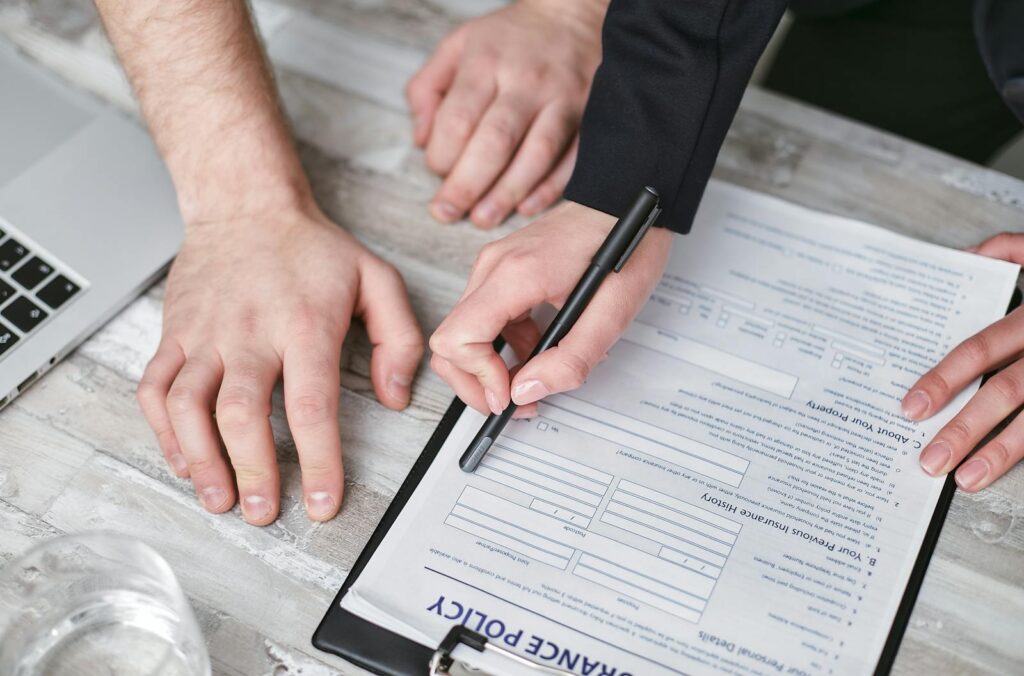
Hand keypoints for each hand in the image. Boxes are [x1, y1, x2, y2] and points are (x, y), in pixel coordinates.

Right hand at [136, 203, 423, 524]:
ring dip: (200, 460)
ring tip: (220, 499)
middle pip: (242, 413)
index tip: (323, 502)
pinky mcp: (174, 334)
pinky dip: (163, 431)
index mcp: (304, 324)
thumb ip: (399, 338)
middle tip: (265, 512)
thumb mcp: (377, 279)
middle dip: (253, 471)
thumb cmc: (312, 248)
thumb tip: (395, 397)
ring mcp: (205, 334)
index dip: (319, 461)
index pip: (312, 405)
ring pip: (188, 405)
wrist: (246, 205)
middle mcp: (249, 332)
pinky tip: (182, 460)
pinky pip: (155, 388)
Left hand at [406, 0, 604, 227]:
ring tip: (483, 218)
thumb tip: (421, 140)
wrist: (571, 15)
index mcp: (487, 61)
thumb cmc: (508, 38)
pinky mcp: (588, 117)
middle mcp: (526, 81)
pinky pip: (571, 161)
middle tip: (448, 211)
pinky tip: (525, 207)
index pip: (458, 119)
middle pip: (495, 142)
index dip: (441, 155)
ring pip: (535, 156)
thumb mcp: (456, 45)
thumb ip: (427, 89)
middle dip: (467, 185)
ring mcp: (562, 100)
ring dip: (506, 195)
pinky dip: (548, 189)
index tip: (436, 170)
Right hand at [430, 201, 671, 415]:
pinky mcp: (502, 271)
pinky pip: (485, 319)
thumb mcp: (612, 314)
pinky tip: (542, 349)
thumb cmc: (626, 246)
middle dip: (476, 383)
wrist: (627, 199)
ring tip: (538, 378)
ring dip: (493, 367)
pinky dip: (506, 346)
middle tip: (515, 404)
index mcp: (514, 275)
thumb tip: (525, 393)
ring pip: (464, 333)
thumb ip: (570, 359)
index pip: (457, 338)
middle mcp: (493, 267)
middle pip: (449, 341)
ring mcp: (494, 266)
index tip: (510, 396)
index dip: (478, 379)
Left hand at [903, 232, 1023, 491]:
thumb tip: (964, 258)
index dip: (944, 379)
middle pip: (1006, 391)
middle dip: (964, 428)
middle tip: (929, 460)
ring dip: (1002, 452)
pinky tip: (1006, 472)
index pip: (981, 348)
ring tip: (966, 479)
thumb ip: (1010, 251)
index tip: (911, 408)